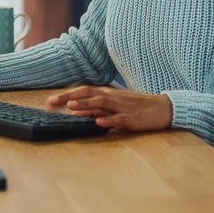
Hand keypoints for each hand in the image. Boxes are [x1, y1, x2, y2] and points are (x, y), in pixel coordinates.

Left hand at [47, 85, 172, 130]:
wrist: (163, 108)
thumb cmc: (136, 107)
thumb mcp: (112, 107)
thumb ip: (94, 109)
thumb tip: (75, 111)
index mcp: (107, 94)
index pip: (83, 90)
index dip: (66, 94)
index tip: (50, 100)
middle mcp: (112, 98)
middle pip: (88, 93)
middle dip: (69, 97)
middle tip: (52, 102)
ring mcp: (122, 107)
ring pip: (101, 103)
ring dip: (85, 104)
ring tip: (71, 107)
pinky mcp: (132, 118)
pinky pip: (119, 118)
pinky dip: (108, 120)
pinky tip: (99, 122)